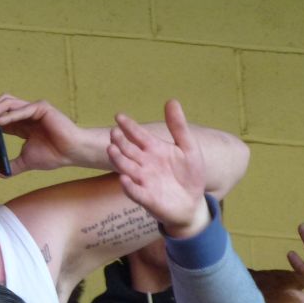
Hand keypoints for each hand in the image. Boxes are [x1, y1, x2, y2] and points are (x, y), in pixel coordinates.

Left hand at [0, 94, 91, 176]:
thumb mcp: (22, 163)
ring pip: (8, 102)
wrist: (71, 153)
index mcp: (20, 124)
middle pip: (0, 106)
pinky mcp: (41, 107)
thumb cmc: (52, 156)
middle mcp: (25, 114)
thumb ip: (5, 167)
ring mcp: (33, 108)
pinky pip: (22, 109)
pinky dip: (8, 115)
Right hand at [107, 100, 207, 238]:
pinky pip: (135, 192)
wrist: (192, 202)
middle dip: (121, 142)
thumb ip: (178, 126)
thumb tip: (171, 100)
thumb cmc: (189, 174)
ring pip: (127, 169)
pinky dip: (129, 186)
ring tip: (111, 150)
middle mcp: (145, 164)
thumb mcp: (188, 147)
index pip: (138, 135)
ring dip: (118, 160)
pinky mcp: (147, 198)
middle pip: (129, 151)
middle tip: (113, 133)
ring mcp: (144, 181)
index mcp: (154, 150)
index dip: (129, 126)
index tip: (119, 116)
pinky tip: (123, 179)